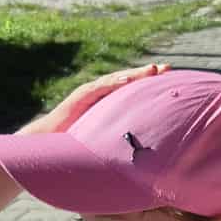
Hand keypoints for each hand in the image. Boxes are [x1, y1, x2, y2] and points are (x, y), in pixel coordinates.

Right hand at [19, 63, 165, 136]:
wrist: (49, 144)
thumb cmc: (78, 146)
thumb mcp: (106, 141)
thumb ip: (122, 139)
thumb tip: (148, 152)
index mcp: (109, 104)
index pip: (133, 91)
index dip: (151, 84)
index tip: (172, 80)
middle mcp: (101, 95)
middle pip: (128, 81)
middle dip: (148, 74)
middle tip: (169, 68)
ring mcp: (89, 94)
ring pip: (115, 81)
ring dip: (134, 75)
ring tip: (152, 70)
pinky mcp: (79, 97)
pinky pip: (98, 88)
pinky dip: (113, 83)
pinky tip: (127, 80)